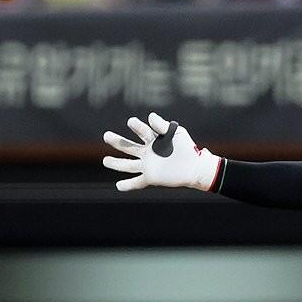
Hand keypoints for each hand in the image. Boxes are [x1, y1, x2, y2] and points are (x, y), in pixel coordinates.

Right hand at [103, 113, 221, 190]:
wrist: (196, 168)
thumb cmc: (188, 149)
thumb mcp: (177, 133)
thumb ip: (163, 126)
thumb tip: (150, 116)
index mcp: (154, 140)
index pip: (142, 132)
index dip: (137, 126)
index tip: (131, 122)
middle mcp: (148, 152)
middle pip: (129, 147)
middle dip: (117, 141)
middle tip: (106, 135)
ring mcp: (148, 165)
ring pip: (128, 165)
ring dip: (116, 163)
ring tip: (105, 160)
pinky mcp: (151, 178)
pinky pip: (137, 182)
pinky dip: (128, 185)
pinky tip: (118, 186)